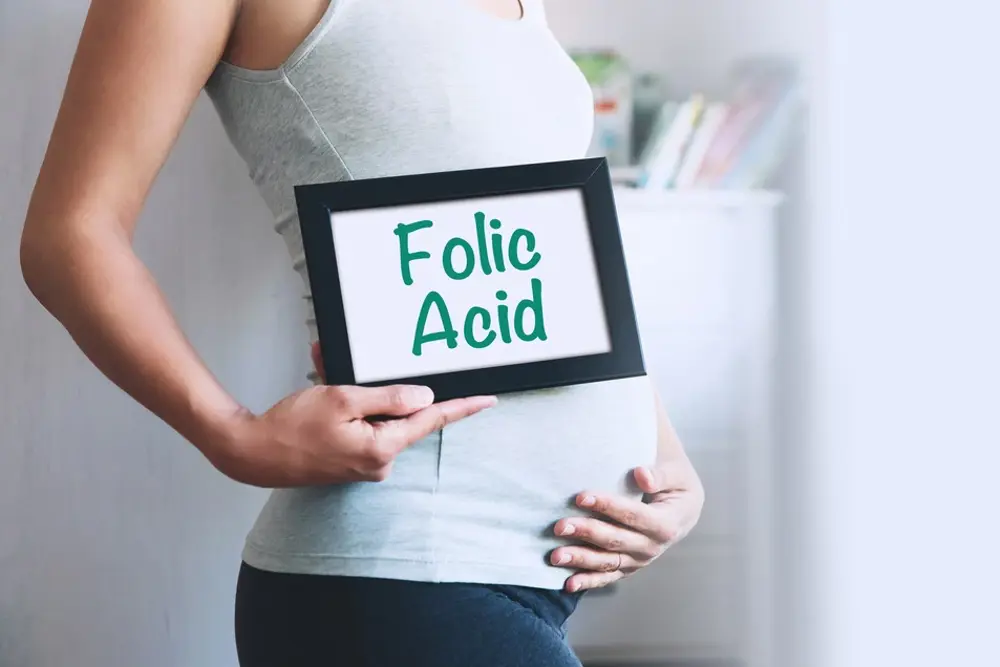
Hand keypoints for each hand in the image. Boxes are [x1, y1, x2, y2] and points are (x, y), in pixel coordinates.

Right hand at [205, 344, 495, 486]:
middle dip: (379, 389)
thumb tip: (425, 398)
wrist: (252, 454)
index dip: (460, 407)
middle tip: (345, 375)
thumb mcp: (342, 401)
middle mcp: (378, 461)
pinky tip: (321, 394)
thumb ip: (388, 398)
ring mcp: (364, 464)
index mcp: (382, 447)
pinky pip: (359, 426)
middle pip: (399, 415)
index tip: (487, 400)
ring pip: (375, 417)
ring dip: (355, 396)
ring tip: (323, 378)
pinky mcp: (349, 461)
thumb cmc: (291, 427)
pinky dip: (345, 407)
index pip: (431, 421)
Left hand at [550, 460, 704, 592]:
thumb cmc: (676, 484)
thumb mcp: (676, 473)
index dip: (608, 506)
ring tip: (556, 556)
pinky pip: (608, 576)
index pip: (633, 515)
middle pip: (616, 541)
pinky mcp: (629, 566)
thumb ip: (660, 475)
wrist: (683, 507)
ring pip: (608, 562)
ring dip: (581, 559)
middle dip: (586, 533)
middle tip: (559, 526)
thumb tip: (642, 475)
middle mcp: (653, 547)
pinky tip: (568, 584)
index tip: (580, 497)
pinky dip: (588, 581)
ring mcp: (640, 560)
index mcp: (666, 523)